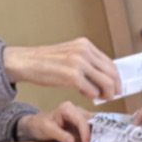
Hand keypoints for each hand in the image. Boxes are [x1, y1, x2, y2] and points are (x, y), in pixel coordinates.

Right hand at [3, 38, 119, 100]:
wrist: (25, 62)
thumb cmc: (46, 62)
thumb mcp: (70, 55)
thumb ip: (87, 62)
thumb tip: (106, 77)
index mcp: (84, 44)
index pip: (110, 64)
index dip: (116, 79)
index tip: (115, 89)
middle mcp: (83, 51)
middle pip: (112, 74)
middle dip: (113, 89)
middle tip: (109, 96)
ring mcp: (78, 62)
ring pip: (106, 83)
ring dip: (104, 94)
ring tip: (95, 96)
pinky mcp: (72, 75)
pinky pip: (92, 90)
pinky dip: (91, 96)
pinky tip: (82, 93)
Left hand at [18, 101, 90, 141]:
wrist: (35, 124)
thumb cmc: (39, 125)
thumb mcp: (48, 130)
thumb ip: (61, 135)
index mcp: (68, 108)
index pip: (82, 121)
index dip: (86, 134)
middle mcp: (76, 109)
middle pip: (92, 120)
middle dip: (97, 132)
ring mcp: (80, 114)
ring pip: (94, 123)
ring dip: (98, 133)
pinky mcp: (81, 121)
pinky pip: (92, 126)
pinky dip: (95, 134)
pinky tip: (97, 141)